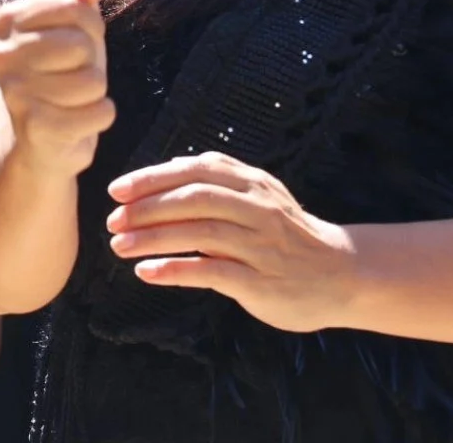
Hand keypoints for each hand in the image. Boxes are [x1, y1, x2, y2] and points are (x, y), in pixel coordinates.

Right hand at [0, 0, 114, 177]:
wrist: (41, 139)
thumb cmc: (61, 72)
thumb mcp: (72, 29)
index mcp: (6, 21)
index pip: (73, 4)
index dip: (89, 25)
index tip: (73, 42)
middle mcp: (0, 55)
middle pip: (81, 44)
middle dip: (92, 61)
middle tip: (74, 74)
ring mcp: (14, 93)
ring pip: (93, 81)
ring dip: (96, 92)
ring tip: (74, 98)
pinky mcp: (35, 128)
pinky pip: (98, 113)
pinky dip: (102, 115)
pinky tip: (82, 119)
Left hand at [106, 152, 355, 332]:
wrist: (341, 273)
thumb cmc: (284, 233)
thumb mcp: (257, 195)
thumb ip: (216, 183)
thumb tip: (161, 174)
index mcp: (250, 181)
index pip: (193, 171)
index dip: (151, 178)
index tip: (117, 190)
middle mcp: (256, 207)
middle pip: (193, 198)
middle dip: (146, 208)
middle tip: (112, 221)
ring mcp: (260, 244)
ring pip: (199, 233)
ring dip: (153, 239)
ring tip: (119, 247)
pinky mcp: (261, 281)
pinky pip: (211, 272)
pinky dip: (175, 270)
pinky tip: (147, 273)